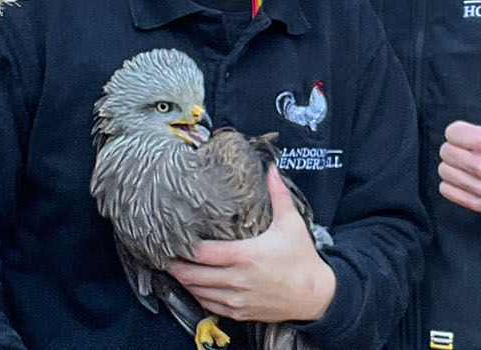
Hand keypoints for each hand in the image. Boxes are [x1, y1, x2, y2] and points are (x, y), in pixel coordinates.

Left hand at [168, 167, 335, 322]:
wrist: (315, 295)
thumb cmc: (302, 259)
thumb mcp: (291, 223)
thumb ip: (278, 194)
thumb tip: (272, 168)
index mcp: (245, 256)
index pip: (202, 253)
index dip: (184, 248)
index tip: (173, 240)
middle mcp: (237, 280)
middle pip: (192, 276)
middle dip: (175, 266)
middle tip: (165, 256)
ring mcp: (237, 299)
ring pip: (197, 292)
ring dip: (185, 282)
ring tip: (176, 269)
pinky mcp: (240, 312)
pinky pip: (209, 306)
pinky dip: (198, 296)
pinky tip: (195, 286)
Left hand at [438, 49, 480, 211]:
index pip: (451, 133)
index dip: (459, 130)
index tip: (473, 133)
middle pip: (444, 152)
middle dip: (455, 147)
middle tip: (471, 148)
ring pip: (443, 170)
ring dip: (453, 165)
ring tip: (469, 162)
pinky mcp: (478, 203)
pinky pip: (446, 189)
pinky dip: (453, 183)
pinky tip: (467, 177)